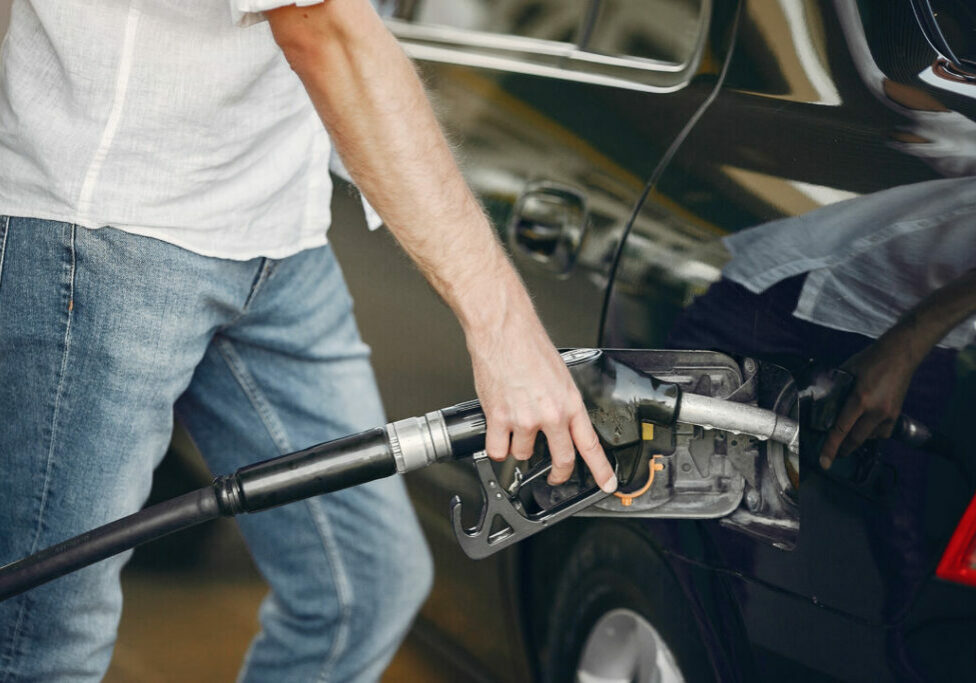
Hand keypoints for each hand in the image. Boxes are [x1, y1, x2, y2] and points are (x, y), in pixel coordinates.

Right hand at [467, 320, 616, 492]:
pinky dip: (497, 446)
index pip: (590, 444)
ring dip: (519, 447)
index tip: (607, 483)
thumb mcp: (560, 375)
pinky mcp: (500, 418)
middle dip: (559, 474)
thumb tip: (561, 421)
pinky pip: (498, 449)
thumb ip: (562, 402)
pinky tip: (498, 434)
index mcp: (570, 403)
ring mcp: (525, 419)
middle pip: (561, 460)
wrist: (504, 331)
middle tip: (556, 477)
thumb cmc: (529, 346)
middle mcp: (551, 414)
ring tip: (515, 427)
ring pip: (523, 454)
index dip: (601, 469)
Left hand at [818, 333, 918, 469]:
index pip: (841, 430)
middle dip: (842, 450)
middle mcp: (876, 411)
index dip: (830, 447)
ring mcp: (889, 415)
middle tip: (831, 455)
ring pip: (868, 438)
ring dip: (856, 440)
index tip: (824, 462)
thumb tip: (822, 402)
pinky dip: (870, 434)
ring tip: (845, 439)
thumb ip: (835, 389)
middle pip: (855, 440)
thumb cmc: (870, 360)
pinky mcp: (896, 415)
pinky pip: (880, 433)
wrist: (900, 354)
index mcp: (860, 399)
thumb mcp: (846, 372)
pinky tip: (863, 428)